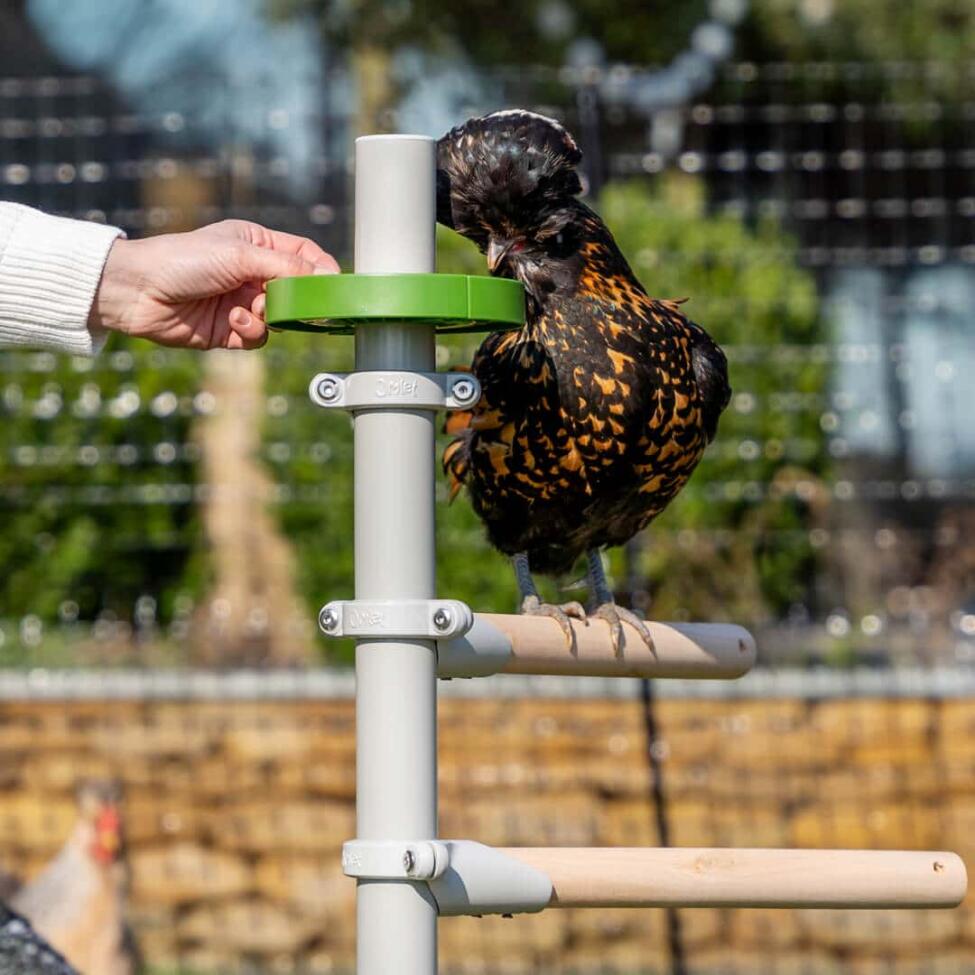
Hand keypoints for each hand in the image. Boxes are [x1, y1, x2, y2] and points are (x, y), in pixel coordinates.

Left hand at [88, 220, 339, 349]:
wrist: (138, 291)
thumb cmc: (184, 260)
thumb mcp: (241, 255)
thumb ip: (287, 267)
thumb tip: (327, 276)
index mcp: (257, 244)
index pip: (303, 255)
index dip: (321, 269)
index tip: (334, 285)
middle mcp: (252, 273)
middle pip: (297, 290)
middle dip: (297, 300)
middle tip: (300, 307)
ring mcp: (242, 302)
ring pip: (280, 318)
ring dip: (270, 317)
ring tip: (249, 309)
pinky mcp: (230, 330)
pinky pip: (259, 337)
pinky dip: (251, 331)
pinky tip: (233, 321)